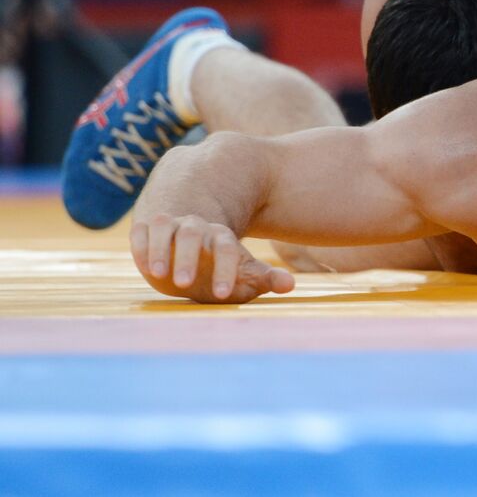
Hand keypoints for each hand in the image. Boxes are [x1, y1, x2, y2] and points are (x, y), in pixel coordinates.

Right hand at [130, 213, 294, 303]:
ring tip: (156, 274)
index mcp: (221, 238)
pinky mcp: (146, 230)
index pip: (226, 249)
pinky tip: (140, 265)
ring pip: (165, 228)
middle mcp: (195, 227)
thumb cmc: (220, 267)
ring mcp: (170, 226)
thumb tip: (290, 285)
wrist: (189, 246)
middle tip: (183, 285)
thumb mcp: (243, 273)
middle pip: (193, 235)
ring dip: (159, 249)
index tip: (223, 294)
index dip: (225, 270)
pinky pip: (141, 232)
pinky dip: (140, 246)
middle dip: (188, 258)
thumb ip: (265, 278)